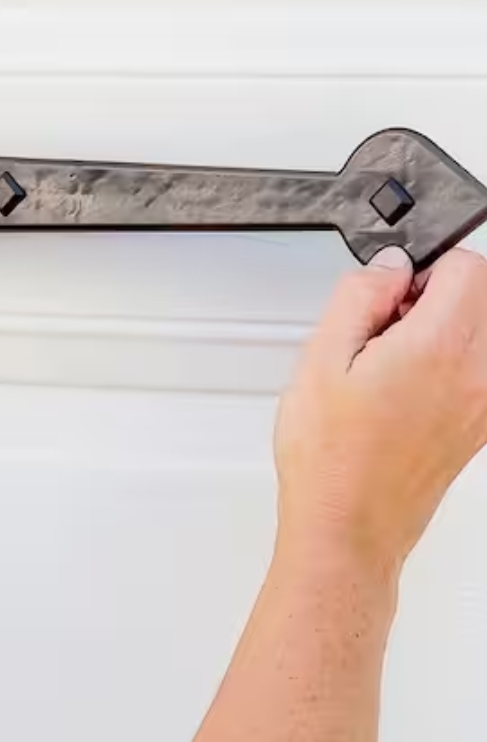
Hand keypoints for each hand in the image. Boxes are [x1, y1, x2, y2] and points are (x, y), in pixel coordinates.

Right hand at [274, 245, 486, 576]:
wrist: (349, 523)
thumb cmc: (331, 455)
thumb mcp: (320, 359)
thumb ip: (359, 297)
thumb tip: (387, 266)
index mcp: (439, 347)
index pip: (467, 267)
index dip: (421, 269)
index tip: (388, 294)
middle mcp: (477, 373)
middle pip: (484, 297)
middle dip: (439, 295)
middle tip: (387, 325)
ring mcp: (485, 402)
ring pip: (484, 333)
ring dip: (448, 329)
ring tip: (395, 359)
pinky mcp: (481, 426)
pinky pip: (479, 370)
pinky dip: (453, 364)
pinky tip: (406, 388)